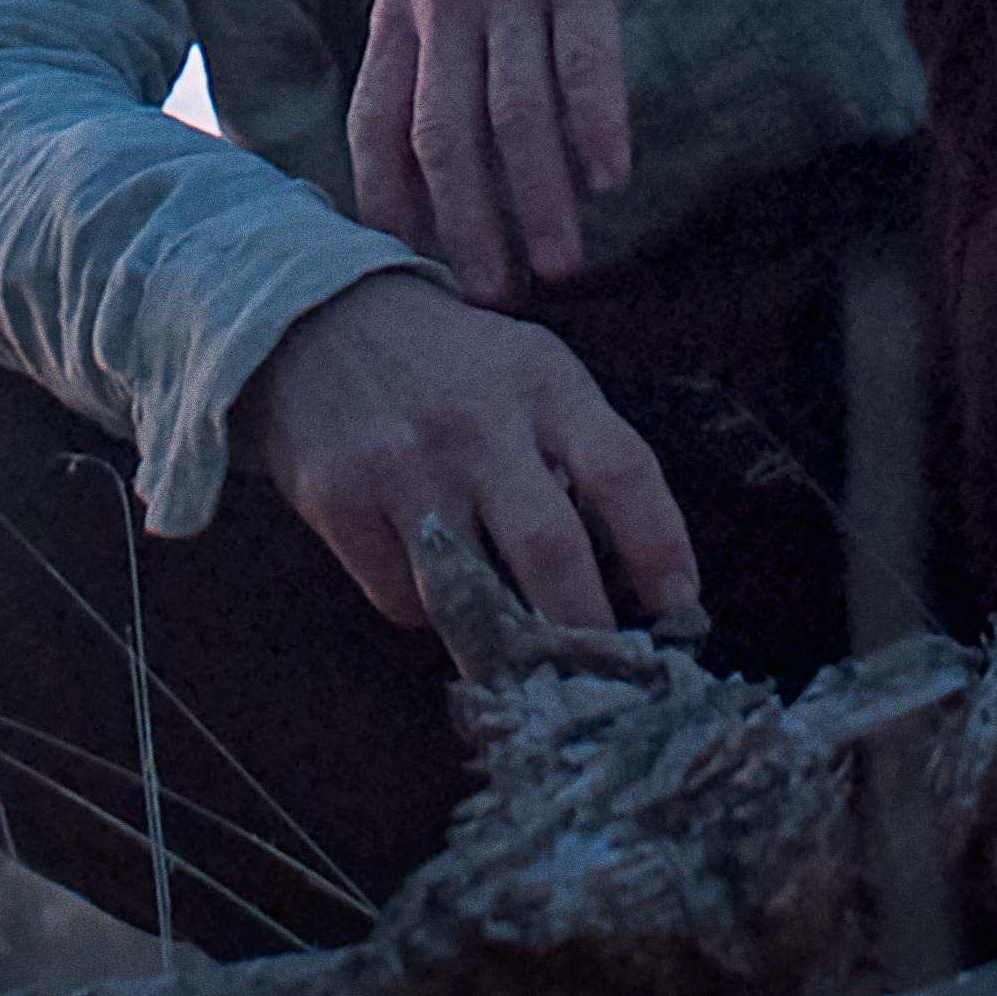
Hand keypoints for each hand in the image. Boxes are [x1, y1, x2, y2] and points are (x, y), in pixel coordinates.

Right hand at [237, 273, 701, 644]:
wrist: (316, 319)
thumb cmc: (449, 363)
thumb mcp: (529, 370)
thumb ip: (580, 452)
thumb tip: (634, 578)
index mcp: (540, 381)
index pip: (622, 471)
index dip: (662, 551)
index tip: (680, 612)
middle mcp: (474, 421)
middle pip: (550, 551)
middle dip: (586, 631)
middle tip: (603, 676)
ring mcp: (402, 461)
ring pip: (473, 594)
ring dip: (507, 645)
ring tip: (527, 665)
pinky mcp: (338, 498)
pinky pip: (402, 597)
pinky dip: (428, 614)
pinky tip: (433, 585)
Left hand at [346, 0, 820, 302]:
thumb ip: (433, 50)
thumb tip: (428, 170)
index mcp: (400, 7)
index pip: (375, 126)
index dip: (391, 206)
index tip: (416, 275)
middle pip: (443, 135)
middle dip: (467, 227)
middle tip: (493, 297)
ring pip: (516, 112)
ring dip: (540, 199)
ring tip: (564, 265)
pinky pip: (586, 60)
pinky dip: (598, 126)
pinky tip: (613, 179)